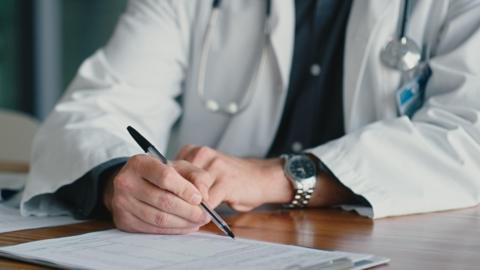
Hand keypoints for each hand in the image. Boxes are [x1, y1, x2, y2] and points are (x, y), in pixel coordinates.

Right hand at [103, 154, 212, 233]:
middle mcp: (126, 182)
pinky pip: (153, 229)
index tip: (200, 198)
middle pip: (163, 201)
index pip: (165, 177)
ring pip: (159, 218)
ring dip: (183, 223)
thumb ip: (196, 176)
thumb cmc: (159, 174)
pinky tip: (185, 226)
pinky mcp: (124, 220)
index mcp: (140, 163)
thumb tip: (204, 196)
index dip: (185, 190)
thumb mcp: (178, 167)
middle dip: (189, 211)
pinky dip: (172, 230)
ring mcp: (123, 203)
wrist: (130, 184)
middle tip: (205, 216)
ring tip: (197, 222)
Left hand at [175, 145, 293, 210]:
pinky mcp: (226, 181)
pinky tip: (206, 217)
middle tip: (175, 214)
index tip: (164, 204)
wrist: (261, 176)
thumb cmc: (230, 177)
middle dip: (174, 201)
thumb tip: (162, 195)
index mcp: (192, 151)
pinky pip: (207, 202)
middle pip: (175, 182)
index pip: (166, 172)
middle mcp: (201, 154)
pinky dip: (204, 214)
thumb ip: (186, 179)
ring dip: (189, 209)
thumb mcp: (204, 172)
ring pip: (189, 193)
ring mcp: (214, 166)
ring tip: (191, 217)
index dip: (164, 191)